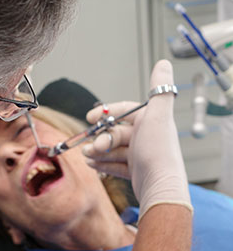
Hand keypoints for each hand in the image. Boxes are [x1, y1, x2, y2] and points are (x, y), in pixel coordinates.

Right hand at [83, 60, 191, 218]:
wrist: (160, 187)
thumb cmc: (158, 152)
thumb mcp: (158, 116)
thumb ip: (159, 89)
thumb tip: (164, 63)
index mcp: (151, 121)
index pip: (124, 111)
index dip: (106, 113)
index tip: (89, 117)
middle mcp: (146, 136)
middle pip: (115, 132)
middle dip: (100, 139)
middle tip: (90, 147)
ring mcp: (140, 154)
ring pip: (113, 149)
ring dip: (97, 152)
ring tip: (87, 156)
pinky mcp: (135, 171)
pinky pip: (115, 164)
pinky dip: (103, 164)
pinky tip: (92, 165)